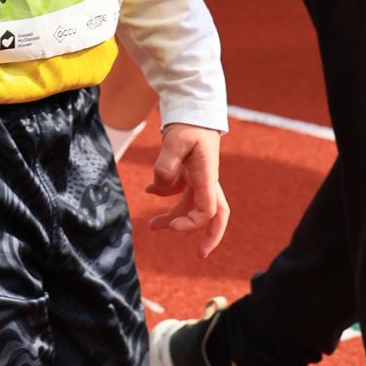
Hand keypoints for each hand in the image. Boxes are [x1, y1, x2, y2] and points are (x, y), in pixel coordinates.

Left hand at [146, 124, 229, 257]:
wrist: (192, 110)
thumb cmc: (188, 125)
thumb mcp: (176, 141)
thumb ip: (167, 164)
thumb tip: (158, 187)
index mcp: (207, 177)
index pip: (208, 210)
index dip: (191, 224)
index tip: (171, 227)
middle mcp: (206, 181)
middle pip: (215, 215)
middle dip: (210, 236)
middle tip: (200, 254)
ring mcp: (199, 178)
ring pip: (192, 206)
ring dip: (176, 218)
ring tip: (152, 226)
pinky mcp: (190, 173)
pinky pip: (181, 192)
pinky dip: (166, 196)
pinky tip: (149, 191)